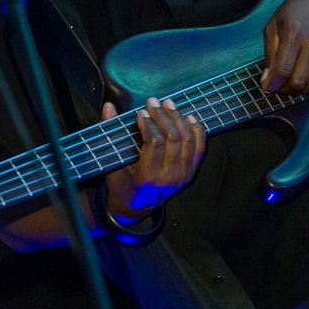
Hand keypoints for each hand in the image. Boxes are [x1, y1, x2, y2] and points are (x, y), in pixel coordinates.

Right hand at [102, 98, 205, 222]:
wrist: (137, 206)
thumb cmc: (123, 185)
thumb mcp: (113, 163)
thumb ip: (111, 133)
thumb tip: (109, 107)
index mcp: (148, 176)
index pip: (155, 143)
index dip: (150, 124)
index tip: (142, 113)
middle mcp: (169, 176)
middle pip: (173, 138)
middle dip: (164, 116)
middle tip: (154, 103)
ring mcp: (183, 175)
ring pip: (188, 140)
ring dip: (179, 118)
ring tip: (169, 105)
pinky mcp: (191, 172)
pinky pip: (199, 147)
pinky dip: (196, 130)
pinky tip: (189, 117)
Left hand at [260, 0, 308, 94]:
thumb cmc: (294, 10)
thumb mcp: (273, 27)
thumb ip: (269, 55)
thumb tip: (268, 81)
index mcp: (294, 33)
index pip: (283, 70)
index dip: (272, 85)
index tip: (267, 88)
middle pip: (300, 81)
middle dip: (285, 90)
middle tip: (278, 86)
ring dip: (301, 90)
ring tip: (292, 83)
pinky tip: (307, 76)